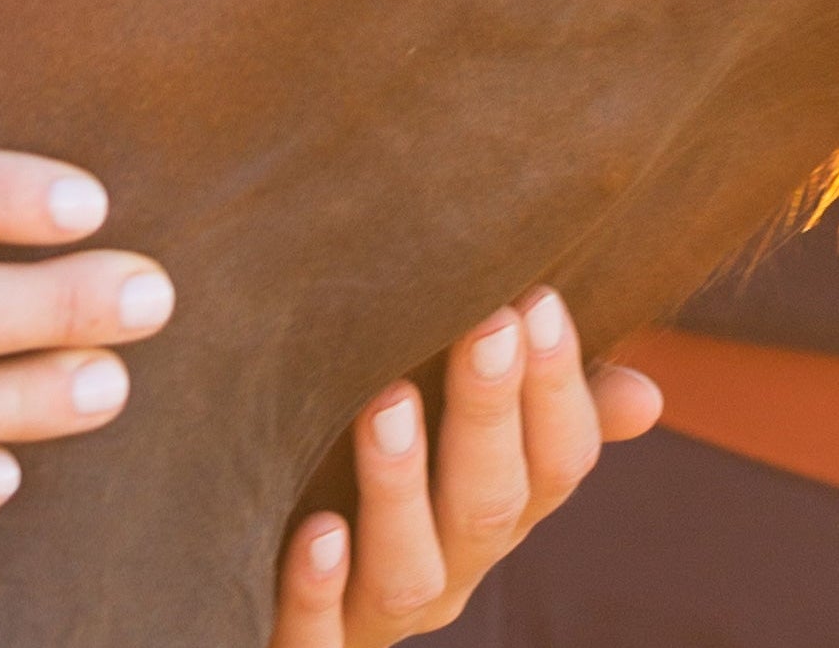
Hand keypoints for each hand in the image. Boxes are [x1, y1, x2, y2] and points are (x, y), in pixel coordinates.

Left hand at [268, 292, 662, 644]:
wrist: (264, 602)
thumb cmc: (360, 481)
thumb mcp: (447, 441)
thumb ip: (530, 412)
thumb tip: (648, 394)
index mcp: (488, 514)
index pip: (553, 465)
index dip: (555, 390)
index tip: (537, 299)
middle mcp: (447, 568)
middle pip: (490, 505)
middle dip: (489, 415)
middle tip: (485, 325)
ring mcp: (376, 612)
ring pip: (410, 571)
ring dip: (400, 488)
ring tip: (387, 404)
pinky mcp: (311, 645)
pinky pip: (320, 638)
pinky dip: (319, 592)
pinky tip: (317, 533)